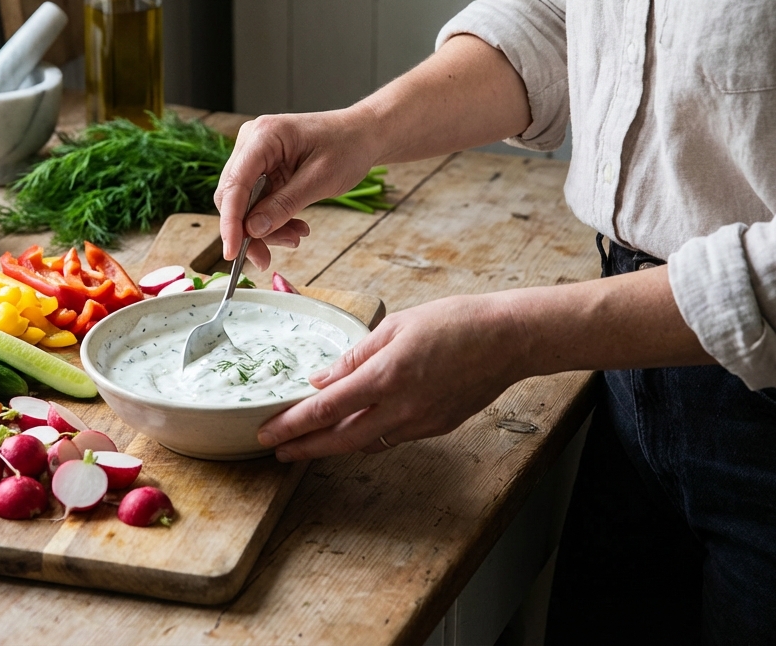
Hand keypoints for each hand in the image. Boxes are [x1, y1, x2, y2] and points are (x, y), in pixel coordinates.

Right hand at [214, 109, 378, 269]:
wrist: (362, 134)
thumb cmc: (347, 147)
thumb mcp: (320, 179)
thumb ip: (284, 205)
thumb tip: (253, 230)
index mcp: (263, 136)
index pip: (234, 185)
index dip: (230, 222)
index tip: (232, 253)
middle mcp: (251, 142)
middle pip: (233, 197)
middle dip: (249, 231)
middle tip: (267, 258)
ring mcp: (255, 155)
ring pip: (244, 203)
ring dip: (263, 228)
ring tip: (295, 237)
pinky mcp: (263, 168)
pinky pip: (258, 201)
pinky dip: (272, 219)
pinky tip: (295, 227)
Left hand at [257, 294, 528, 460]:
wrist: (508, 340)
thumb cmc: (454, 322)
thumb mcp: (397, 326)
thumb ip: (355, 356)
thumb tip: (322, 379)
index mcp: (387, 376)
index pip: (327, 408)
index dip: (293, 424)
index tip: (267, 433)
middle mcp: (401, 407)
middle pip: (340, 440)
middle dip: (304, 448)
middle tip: (277, 452)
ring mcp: (421, 423)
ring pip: (366, 443)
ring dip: (334, 445)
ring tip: (309, 443)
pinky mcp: (436, 428)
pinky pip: (391, 438)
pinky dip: (366, 437)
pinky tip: (354, 429)